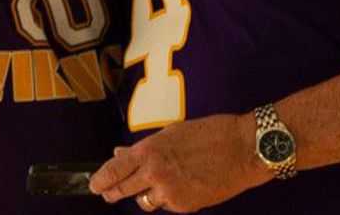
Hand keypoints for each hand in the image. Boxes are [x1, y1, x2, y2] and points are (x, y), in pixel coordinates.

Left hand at [89, 113, 268, 212]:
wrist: (244, 149)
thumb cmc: (210, 134)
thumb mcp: (171, 133)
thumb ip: (143, 148)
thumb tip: (119, 153)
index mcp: (149, 151)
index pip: (113, 170)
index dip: (101, 180)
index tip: (95, 185)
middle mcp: (155, 173)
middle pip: (122, 190)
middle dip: (112, 193)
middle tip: (108, 194)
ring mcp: (170, 192)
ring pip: (145, 202)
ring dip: (144, 196)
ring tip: (152, 187)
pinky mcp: (185, 205)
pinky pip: (167, 206)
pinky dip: (168, 199)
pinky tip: (179, 187)